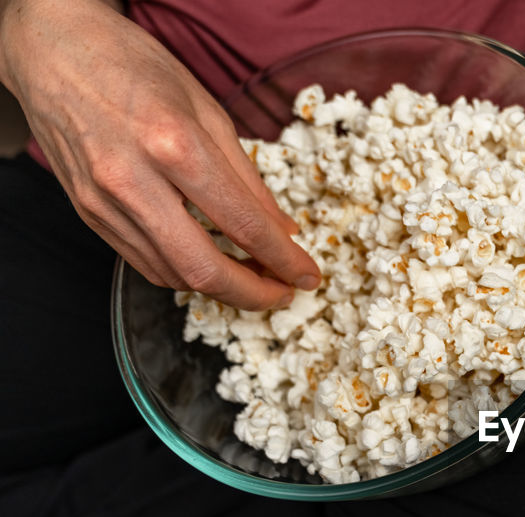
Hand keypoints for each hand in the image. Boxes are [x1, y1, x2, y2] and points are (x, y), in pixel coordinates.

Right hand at [0, 0, 318, 308]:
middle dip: (253, 294)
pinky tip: (208, 263)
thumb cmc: (132, 65)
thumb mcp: (207, 109)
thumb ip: (247, 178)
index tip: (308, 277)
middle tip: (281, 294)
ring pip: (172, 274)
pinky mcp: (88, 214)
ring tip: (252, 278)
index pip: (243, 224)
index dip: (283, 260)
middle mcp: (132, 180)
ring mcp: (103, 202)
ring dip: (219, 287)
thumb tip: (282, 230)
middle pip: (203, 269)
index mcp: (173, 144)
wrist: (52, 48)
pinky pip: (144, 263)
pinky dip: (183, 273)